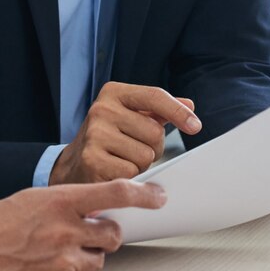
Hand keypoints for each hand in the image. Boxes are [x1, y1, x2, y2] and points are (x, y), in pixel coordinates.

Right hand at [0, 180, 165, 270]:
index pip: (116, 193)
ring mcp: (62, 261)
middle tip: (82, 233)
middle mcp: (65, 230)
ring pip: (98, 260)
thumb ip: (69, 203)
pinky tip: (42, 269)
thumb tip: (102, 208)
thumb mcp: (33, 199)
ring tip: (51, 252)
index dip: (144, 194)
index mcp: (59, 201)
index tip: (159, 196)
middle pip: (114, 234)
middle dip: (104, 235)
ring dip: (84, 257)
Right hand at [50, 82, 200, 183]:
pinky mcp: (92, 161)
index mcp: (114, 92)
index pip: (155, 96)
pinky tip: (114, 171)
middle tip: (134, 148)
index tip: (196, 126)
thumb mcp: (131, 115)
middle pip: (154, 132)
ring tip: (122, 159)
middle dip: (153, 146)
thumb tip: (190, 106)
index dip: (178, 112)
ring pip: (145, 155)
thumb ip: (160, 110)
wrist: (73, 163)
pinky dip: (130, 177)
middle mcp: (101, 109)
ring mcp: (95, 135)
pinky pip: (132, 173)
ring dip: (141, 164)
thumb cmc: (110, 137)